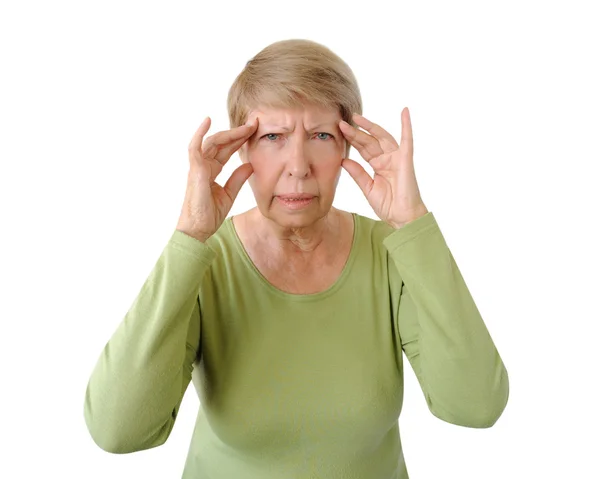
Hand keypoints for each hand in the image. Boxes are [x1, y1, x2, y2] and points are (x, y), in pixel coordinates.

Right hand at [176, 116, 257, 240]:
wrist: (198, 230)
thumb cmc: (209, 215)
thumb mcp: (229, 194)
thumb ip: (238, 178)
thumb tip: (249, 164)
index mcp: (211, 170)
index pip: (226, 150)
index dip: (239, 140)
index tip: (254, 131)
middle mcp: (203, 165)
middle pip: (221, 143)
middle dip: (238, 133)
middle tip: (254, 124)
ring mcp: (198, 166)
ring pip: (213, 142)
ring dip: (229, 133)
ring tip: (245, 126)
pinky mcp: (195, 170)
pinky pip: (194, 147)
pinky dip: (199, 133)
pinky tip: (208, 120)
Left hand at [339, 107, 428, 228]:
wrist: (402, 218)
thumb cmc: (388, 206)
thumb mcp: (367, 188)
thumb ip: (357, 173)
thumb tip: (344, 160)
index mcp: (378, 165)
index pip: (363, 148)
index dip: (352, 139)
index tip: (338, 130)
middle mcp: (387, 159)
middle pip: (369, 141)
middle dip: (356, 132)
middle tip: (341, 123)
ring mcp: (397, 158)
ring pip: (382, 138)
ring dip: (370, 127)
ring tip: (356, 118)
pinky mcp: (406, 160)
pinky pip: (407, 140)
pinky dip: (407, 125)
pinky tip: (404, 112)